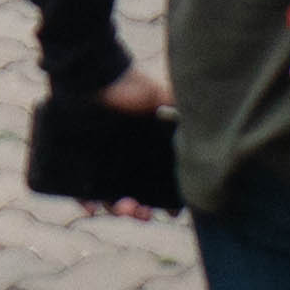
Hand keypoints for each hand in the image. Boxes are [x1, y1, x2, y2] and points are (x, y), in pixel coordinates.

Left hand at [82, 64, 177, 220]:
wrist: (96, 74)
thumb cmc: (131, 86)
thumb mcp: (163, 99)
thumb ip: (183, 110)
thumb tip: (210, 123)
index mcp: (144, 151)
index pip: (157, 184)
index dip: (166, 202)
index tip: (173, 213)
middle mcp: (123, 159)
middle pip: (135, 196)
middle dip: (142, 211)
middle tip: (146, 215)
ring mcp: (101, 161)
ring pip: (110, 197)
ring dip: (119, 210)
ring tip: (125, 210)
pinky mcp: (78, 160)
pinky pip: (80, 188)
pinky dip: (86, 201)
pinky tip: (93, 209)